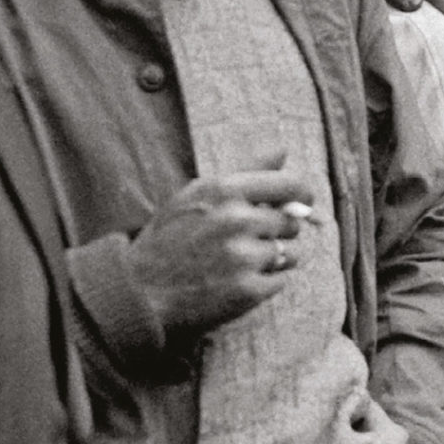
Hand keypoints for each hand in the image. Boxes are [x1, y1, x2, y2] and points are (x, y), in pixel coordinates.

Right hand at [120, 153, 316, 339]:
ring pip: (290, 253)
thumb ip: (245, 170)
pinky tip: (239, 281)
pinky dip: (267, 283)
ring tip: (242, 263)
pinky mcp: (247, 291)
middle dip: (278, 231)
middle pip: (291, 222)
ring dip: (274, 259)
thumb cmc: (169, 239)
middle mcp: (237, 220)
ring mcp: (243, 257)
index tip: (301, 202)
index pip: (291, 184)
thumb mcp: (197, 193)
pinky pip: (281, 281)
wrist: (141, 293)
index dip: (302, 194)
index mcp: (225, 189)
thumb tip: (283, 150)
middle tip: (250, 241)